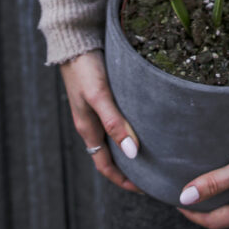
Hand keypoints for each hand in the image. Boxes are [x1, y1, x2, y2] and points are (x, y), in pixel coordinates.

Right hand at [60, 50, 140, 191]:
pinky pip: (116, 119)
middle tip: (154, 173)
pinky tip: (144, 121)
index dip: (123, 181)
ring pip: (113, 137)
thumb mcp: (99, 96)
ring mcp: (95, 108)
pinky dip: (128, 127)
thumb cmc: (85, 67)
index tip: (145, 189)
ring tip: (154, 151)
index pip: (105, 166)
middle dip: (129, 167)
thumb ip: (114, 122)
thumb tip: (132, 153)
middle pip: (110, 154)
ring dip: (129, 147)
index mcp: (88, 128)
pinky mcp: (101, 94)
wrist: (74, 39)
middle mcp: (91, 122)